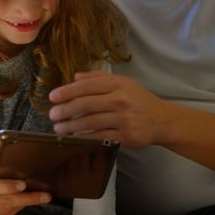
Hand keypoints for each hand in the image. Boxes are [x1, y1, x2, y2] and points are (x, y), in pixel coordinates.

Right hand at [0, 156, 50, 214]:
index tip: (23, 185)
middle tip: (46, 196)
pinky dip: (11, 211)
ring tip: (38, 198)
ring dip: (22, 205)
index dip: (7, 187)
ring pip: (2, 212)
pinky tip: (21, 204)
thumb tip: (10, 178)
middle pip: (1, 202)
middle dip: (26, 199)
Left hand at [48, 71, 171, 148]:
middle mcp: (121, 100)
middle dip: (65, 110)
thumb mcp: (123, 83)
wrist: (162, 120)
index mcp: (119, 84)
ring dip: (71, 126)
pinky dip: (85, 136)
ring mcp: (124, 118)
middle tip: (52, 114)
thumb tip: (75, 77)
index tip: (53, 97)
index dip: (67, 91)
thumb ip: (99, 78)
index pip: (87, 86)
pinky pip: (99, 136)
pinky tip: (75, 137)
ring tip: (59, 128)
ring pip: (90, 122)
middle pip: (86, 104)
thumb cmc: (139, 100)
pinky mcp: (125, 135)